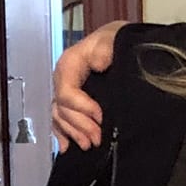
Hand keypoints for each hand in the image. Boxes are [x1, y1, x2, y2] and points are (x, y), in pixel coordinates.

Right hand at [50, 21, 127, 149]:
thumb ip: (104, 50)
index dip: (81, 107)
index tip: (100, 115)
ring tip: (89, 144)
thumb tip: (98, 63)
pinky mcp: (75, 102)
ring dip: (73, 132)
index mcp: (70, 62)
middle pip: (62, 108)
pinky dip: (63, 133)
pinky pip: (60, 119)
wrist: (125, 43)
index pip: (66, 91)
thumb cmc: (119, 41)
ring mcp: (68, 91)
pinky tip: (67, 146)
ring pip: (60, 116)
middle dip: (80, 125)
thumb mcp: (113, 40)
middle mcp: (65, 78)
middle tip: (97, 137)